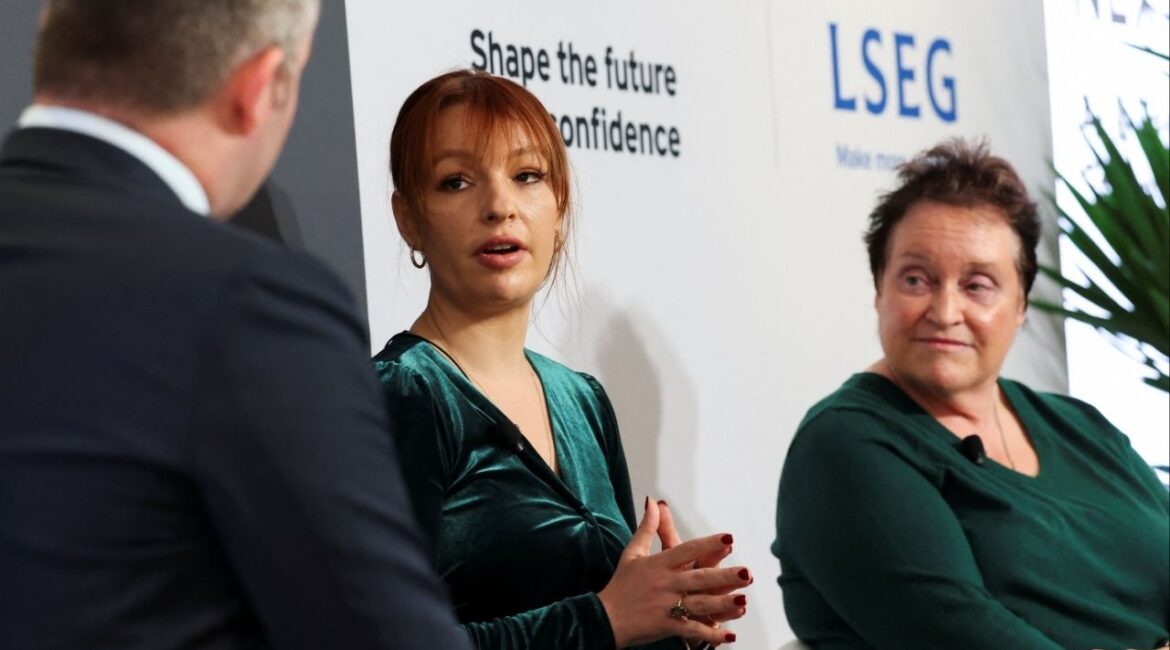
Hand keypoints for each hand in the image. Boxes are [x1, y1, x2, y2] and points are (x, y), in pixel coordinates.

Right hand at [598, 498, 749, 647]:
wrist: (604, 617)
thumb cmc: (620, 584)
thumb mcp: (632, 553)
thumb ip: (647, 527)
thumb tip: (653, 502)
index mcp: (658, 564)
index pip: (687, 550)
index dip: (708, 544)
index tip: (728, 538)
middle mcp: (665, 584)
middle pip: (698, 578)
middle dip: (723, 576)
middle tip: (746, 573)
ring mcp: (666, 606)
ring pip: (699, 604)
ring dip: (722, 604)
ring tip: (743, 601)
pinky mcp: (666, 625)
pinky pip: (691, 630)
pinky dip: (710, 635)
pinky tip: (728, 635)